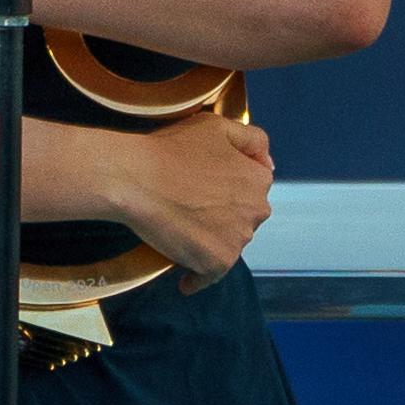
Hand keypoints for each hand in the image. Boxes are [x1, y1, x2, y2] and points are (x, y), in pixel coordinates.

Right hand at [100, 110, 274, 294]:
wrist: (135, 178)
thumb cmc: (171, 149)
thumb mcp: (216, 126)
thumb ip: (252, 140)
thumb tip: (269, 164)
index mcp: (258, 179)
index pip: (252, 187)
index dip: (228, 184)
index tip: (207, 185)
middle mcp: (256, 212)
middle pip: (243, 217)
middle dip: (224, 214)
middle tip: (190, 206)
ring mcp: (237, 240)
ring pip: (227, 244)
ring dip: (211, 242)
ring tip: (182, 233)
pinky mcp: (216, 263)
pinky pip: (209, 275)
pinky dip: (198, 277)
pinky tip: (185, 279)